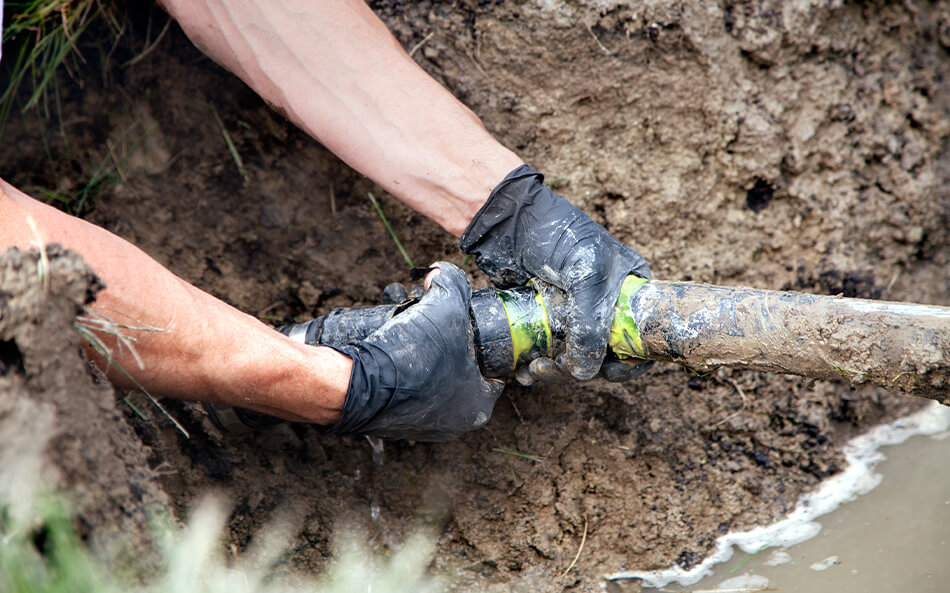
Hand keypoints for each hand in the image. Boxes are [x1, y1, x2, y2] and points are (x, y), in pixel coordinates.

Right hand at [323, 262, 502, 440]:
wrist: (355, 385)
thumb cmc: (411, 356)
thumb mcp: (445, 307)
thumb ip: (453, 283)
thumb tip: (441, 273)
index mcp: (477, 405)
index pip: (492, 371)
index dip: (481, 344)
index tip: (466, 328)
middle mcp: (452, 423)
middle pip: (459, 373)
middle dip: (447, 346)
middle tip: (433, 326)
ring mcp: (421, 427)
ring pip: (431, 381)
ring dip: (422, 358)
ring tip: (410, 333)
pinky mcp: (392, 423)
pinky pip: (405, 391)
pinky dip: (401, 373)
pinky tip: (393, 353)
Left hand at [460, 165, 650, 381]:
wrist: (508, 220)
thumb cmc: (557, 235)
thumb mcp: (586, 275)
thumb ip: (590, 324)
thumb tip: (584, 372)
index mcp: (629, 290)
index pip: (642, 336)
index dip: (630, 361)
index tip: (608, 372)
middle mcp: (604, 304)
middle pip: (604, 354)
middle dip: (581, 368)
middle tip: (556, 368)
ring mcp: (573, 313)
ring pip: (573, 357)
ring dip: (555, 371)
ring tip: (533, 370)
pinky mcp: (544, 318)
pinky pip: (547, 352)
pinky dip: (537, 365)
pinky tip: (523, 370)